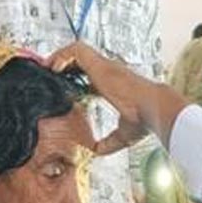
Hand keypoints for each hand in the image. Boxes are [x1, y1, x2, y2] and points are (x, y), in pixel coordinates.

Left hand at [46, 42, 187, 151]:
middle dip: (63, 65)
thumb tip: (97, 152)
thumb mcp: (123, 135)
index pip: (90, 77)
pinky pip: (76, 50)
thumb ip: (109, 142)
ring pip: (77, 51)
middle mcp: (108, 72)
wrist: (153, 108)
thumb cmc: (145, 118)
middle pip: (81, 60)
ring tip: (48, 68)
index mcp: (113, 85)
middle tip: (49, 75)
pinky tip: (55, 68)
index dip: (75, 79)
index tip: (62, 88)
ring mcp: (104, 66)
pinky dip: (63, 55)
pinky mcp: (100, 64)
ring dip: (60, 56)